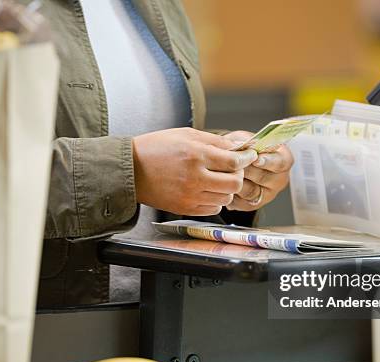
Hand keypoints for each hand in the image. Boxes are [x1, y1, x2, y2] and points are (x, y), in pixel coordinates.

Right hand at [133, 128, 257, 215]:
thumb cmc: (156, 148)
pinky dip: (215, 200)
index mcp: (196, 155)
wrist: (131, 169)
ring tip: (217, 180)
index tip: (248, 156)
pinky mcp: (185, 208)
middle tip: (233, 169)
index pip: (234, 161)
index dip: (246, 159)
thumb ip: (214, 141)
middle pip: (234, 183)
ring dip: (227, 189)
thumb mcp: (186, 135)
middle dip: (238, 175)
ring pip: (226, 198)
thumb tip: (237, 148)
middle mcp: (195, 177)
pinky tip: (207, 190)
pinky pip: (213, 209)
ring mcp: (190, 195)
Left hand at [224, 130, 293, 210]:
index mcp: (283, 159)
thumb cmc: (243, 148)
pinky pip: (241, 202)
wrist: (233, 161)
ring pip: (250, 191)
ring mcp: (268, 194)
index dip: (268, 161)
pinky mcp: (254, 204)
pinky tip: (223, 186)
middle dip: (246, 170)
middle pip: (263, 178)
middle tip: (232, 164)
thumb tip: (239, 146)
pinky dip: (231, 194)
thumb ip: (243, 142)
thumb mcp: (244, 138)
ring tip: (224, 173)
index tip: (256, 159)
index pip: (280, 162)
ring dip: (235, 182)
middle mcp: (279, 179)